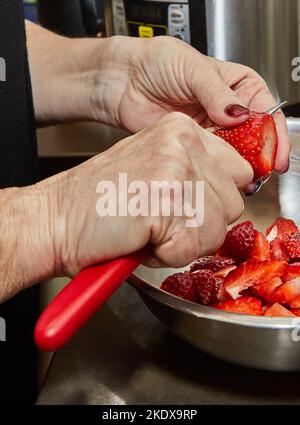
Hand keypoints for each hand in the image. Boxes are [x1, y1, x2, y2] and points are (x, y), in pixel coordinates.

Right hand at [0, 113, 252, 301]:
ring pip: (217, 229)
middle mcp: (182, 141)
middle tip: (161, 221)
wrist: (55, 219)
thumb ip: (196, 172)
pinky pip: (192, 249)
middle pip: (232, 203)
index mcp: (181, 130)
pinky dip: (167, 256)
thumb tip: (234, 190)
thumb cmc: (99, 203)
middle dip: (202, 224)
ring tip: (148, 229)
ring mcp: (175, 168)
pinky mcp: (165, 200)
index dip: (217, 199)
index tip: (192, 207)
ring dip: (184, 242)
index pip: (239, 171)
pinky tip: (140, 238)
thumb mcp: (156, 169)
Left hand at [90, 36, 288, 172]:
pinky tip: (221, 177)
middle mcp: (227, 109)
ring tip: (244, 181)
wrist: (125, 80)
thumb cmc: (158, 62)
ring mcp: (211, 129)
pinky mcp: (194, 144)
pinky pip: (211, 160)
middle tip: (260, 174)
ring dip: (239, 168)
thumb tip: (238, 115)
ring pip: (234, 153)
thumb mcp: (193, 70)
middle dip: (259, 157)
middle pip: (254, 138)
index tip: (276, 156)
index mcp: (237, 86)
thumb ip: (217, 94)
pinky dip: (217, 170)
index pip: (265, 112)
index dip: (274, 136)